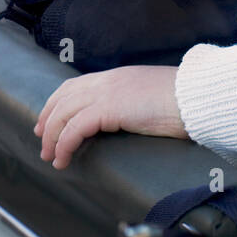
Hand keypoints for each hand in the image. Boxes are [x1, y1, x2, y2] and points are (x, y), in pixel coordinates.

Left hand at [34, 66, 186, 168]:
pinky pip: (75, 128)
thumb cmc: (184, 102)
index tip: (48, 119)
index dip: (58, 102)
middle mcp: (107, 80)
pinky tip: (63, 158)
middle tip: (41, 139)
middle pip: (63, 97)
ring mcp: (107, 92)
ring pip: (63, 113)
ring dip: (52, 137)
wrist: (196, 96)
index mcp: (118, 77)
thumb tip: (129, 118)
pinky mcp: (108, 108)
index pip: (76, 85)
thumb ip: (136, 104)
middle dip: (48, 119)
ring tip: (50, 156)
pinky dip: (63, 144)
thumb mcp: (153, 98)